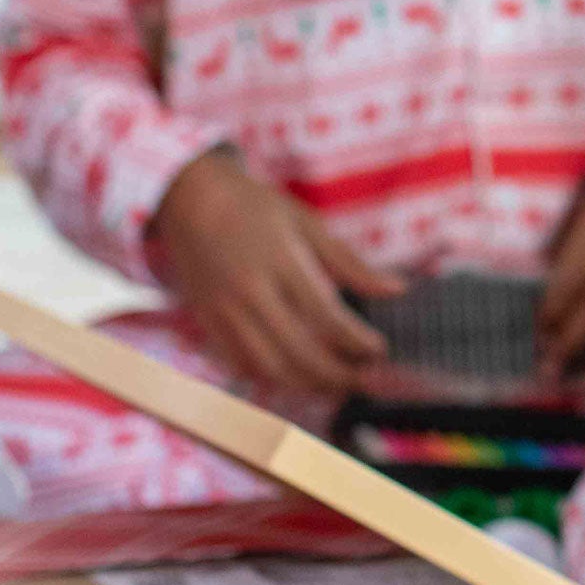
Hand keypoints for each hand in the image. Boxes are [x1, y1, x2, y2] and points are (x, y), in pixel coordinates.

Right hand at [149, 149, 404, 393]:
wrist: (187, 198)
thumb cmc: (254, 207)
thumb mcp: (306, 223)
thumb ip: (350, 262)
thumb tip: (397, 290)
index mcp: (281, 262)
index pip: (327, 316)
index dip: (357, 341)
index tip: (380, 350)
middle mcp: (250, 292)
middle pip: (299, 352)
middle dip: (337, 375)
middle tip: (365, 379)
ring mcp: (224, 311)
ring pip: (268, 368)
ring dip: (307, 386)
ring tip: (336, 386)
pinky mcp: (206, 322)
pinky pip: (240, 365)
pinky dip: (270, 379)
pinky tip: (296, 378)